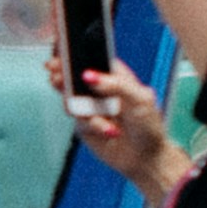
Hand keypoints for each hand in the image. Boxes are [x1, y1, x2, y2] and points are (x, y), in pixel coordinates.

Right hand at [65, 63, 179, 202]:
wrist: (145, 159)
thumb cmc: (149, 126)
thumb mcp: (140, 99)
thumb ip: (116, 85)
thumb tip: (89, 75)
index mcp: (115, 76)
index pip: (93, 58)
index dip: (77, 52)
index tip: (63, 48)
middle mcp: (100, 90)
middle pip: (74, 75)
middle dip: (63, 73)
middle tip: (57, 73)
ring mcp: (91, 107)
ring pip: (71, 97)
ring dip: (77, 102)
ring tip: (88, 110)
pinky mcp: (84, 125)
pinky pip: (78, 120)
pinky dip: (93, 125)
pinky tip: (109, 130)